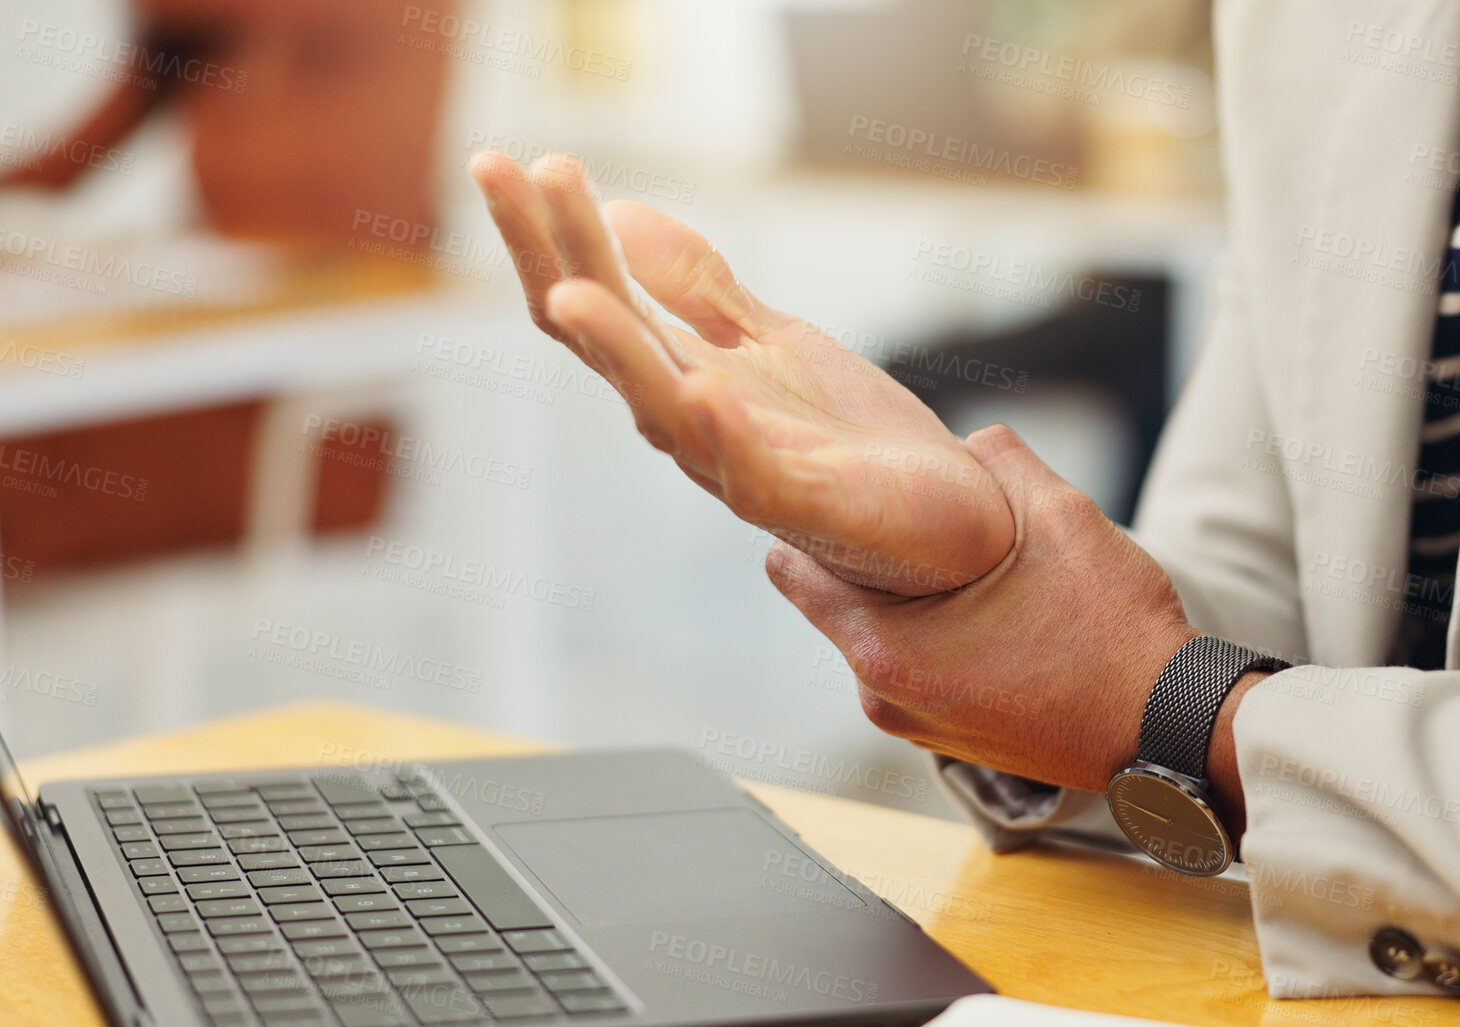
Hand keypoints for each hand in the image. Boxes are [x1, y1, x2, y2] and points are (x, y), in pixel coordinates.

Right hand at [468, 151, 1014, 594]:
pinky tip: (706, 389)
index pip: (593, 300)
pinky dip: (726, 434)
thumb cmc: (850, 438)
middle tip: (501, 175)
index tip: (503, 161)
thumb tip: (622, 211)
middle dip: (552, 259)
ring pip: (658, 411)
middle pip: (601, 342)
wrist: (950, 521)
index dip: (546, 235)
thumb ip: (700, 290)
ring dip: (618, 349)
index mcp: (680, 376)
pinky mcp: (801, 505)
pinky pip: (752, 474)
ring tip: (575, 289)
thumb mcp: (773, 339)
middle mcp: (691, 422)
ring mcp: (739, 466)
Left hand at [765, 423, 1202, 792]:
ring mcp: (912, 723)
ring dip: (910, 596)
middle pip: (834, 598)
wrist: (1166, 730)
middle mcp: (881, 695)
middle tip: (925, 519)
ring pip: (878, 631)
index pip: (789, 567)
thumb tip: (968, 440)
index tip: (852, 490)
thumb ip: (999, 458)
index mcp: (885, 645)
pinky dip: (938, 633)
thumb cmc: (1114, 635)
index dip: (813, 517)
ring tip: (973, 566)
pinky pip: (915, 665)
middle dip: (869, 554)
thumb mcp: (1062, 515)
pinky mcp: (946, 736)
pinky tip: (994, 611)